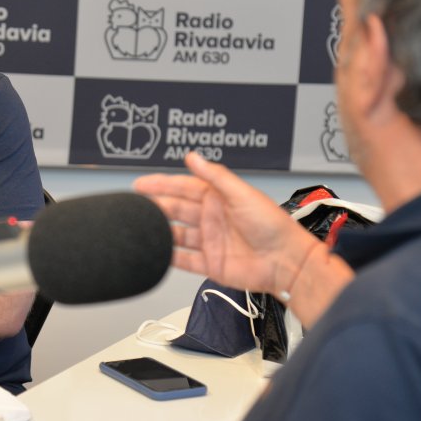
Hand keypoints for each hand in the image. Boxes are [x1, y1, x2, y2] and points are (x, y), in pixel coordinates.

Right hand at [134, 151, 353, 327]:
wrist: (286, 261)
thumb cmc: (273, 225)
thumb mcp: (242, 194)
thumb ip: (215, 176)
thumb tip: (193, 156)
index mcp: (219, 198)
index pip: (184, 188)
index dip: (163, 185)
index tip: (142, 184)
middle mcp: (212, 218)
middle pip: (177, 210)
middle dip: (156, 206)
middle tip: (135, 206)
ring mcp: (210, 241)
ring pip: (177, 234)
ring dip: (160, 231)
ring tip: (141, 228)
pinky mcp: (210, 263)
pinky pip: (184, 259)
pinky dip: (169, 256)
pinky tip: (155, 252)